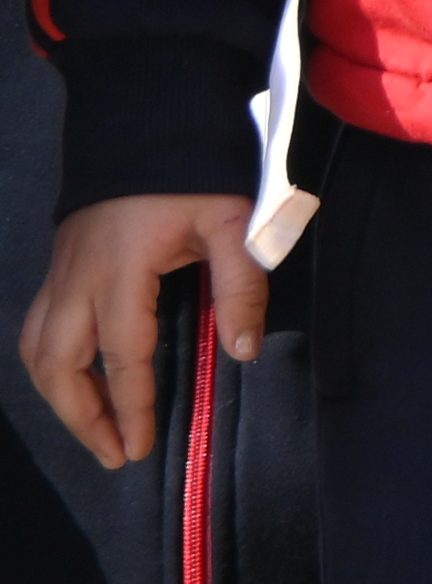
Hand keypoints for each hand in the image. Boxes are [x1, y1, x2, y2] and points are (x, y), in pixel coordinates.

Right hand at [23, 196, 261, 471]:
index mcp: (119, 271)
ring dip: (60, 397)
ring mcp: (59, 273)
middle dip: (81, 416)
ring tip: (95, 431)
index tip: (138, 448)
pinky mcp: (57, 269)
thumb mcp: (235, 222)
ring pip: (37, 351)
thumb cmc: (194, 176)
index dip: (129, 406)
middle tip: (113, 455)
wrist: (146, 128)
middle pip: (57, 365)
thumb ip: (242, 285)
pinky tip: (78, 386)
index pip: (122, 355)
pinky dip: (52, 367)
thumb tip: (243, 352)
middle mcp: (75, 279)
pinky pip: (37, 330)